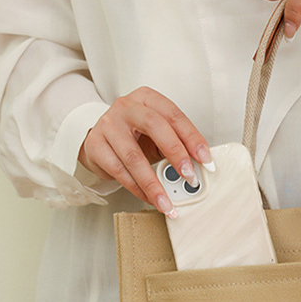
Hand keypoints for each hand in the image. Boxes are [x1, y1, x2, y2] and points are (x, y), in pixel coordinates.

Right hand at [78, 86, 211, 216]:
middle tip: (189, 177)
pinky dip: (137, 189)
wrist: (100, 141)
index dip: (192, 138)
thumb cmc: (135, 136)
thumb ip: (176, 144)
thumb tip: (199, 167)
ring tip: (168, 202)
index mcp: (147, 99)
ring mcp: (108, 124)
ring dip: (153, 183)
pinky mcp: (95, 145)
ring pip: (133, 156)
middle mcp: (126, 107)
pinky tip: (150, 198)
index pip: (174, 115)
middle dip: (175, 153)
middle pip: (154, 126)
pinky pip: (119, 171)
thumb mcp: (157, 135)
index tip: (205, 159)